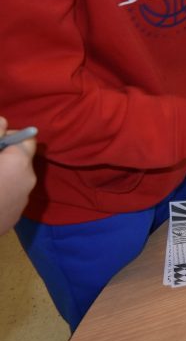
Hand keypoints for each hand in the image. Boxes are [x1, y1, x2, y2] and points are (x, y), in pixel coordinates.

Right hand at [0, 116, 36, 233]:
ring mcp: (21, 202)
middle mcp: (28, 181)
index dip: (10, 136)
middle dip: (3, 157)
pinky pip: (8, 197)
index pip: (27, 139)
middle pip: (20, 160)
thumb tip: (3, 122)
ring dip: (1, 175)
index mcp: (19, 163)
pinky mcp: (12, 218)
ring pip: (14, 179)